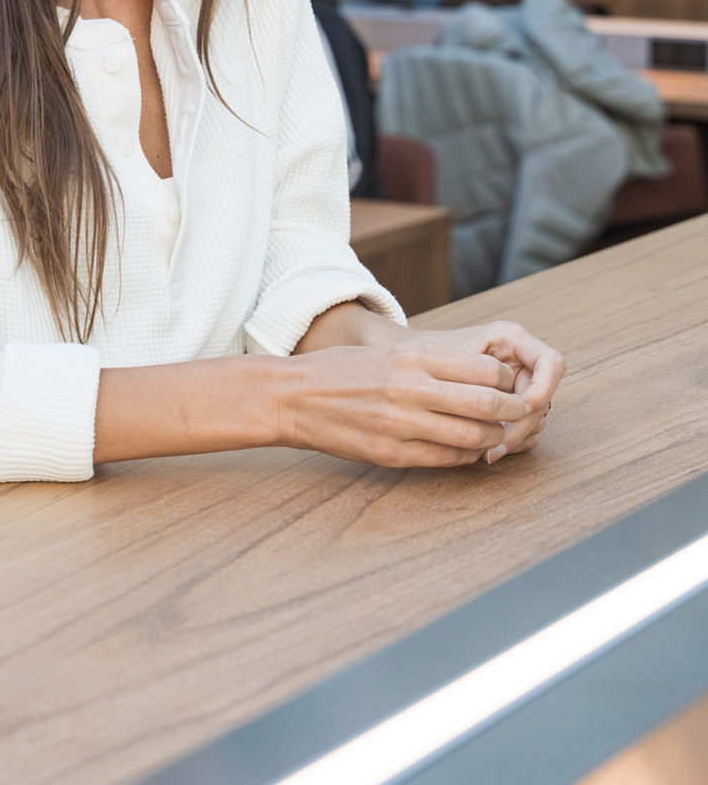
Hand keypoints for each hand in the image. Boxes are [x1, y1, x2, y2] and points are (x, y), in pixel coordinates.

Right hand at [274, 337, 531, 468]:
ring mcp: (401, 423)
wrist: (292, 397)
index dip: (507, 381)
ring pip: (471, 436)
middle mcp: (410, 387)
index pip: (484, 369)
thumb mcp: (388, 352)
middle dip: (513, 412)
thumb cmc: (341, 370)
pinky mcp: (391, 453)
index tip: (511, 385)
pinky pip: (445, 459)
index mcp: (411, 355)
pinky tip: (468, 451)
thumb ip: (433, 364)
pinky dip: (466, 457)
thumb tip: (485, 380)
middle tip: (521, 415)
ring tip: (497, 436)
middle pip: (486, 404)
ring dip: (493, 439)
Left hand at [411, 320, 564, 461]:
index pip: (551, 364)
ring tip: (487, 450)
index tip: (521, 409)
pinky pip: (526, 428)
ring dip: (516, 438)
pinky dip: (512, 442)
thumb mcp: (448, 363)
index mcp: (511, 339)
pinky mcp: (511, 404)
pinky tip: (488, 449)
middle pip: (543, 398)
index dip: (542, 389)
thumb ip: (477, 381)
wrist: (409, 362)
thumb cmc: (425, 355)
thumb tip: (505, 417)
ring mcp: (518, 383)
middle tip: (495, 448)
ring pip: (536, 418)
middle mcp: (520, 359)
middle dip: (522, 425)